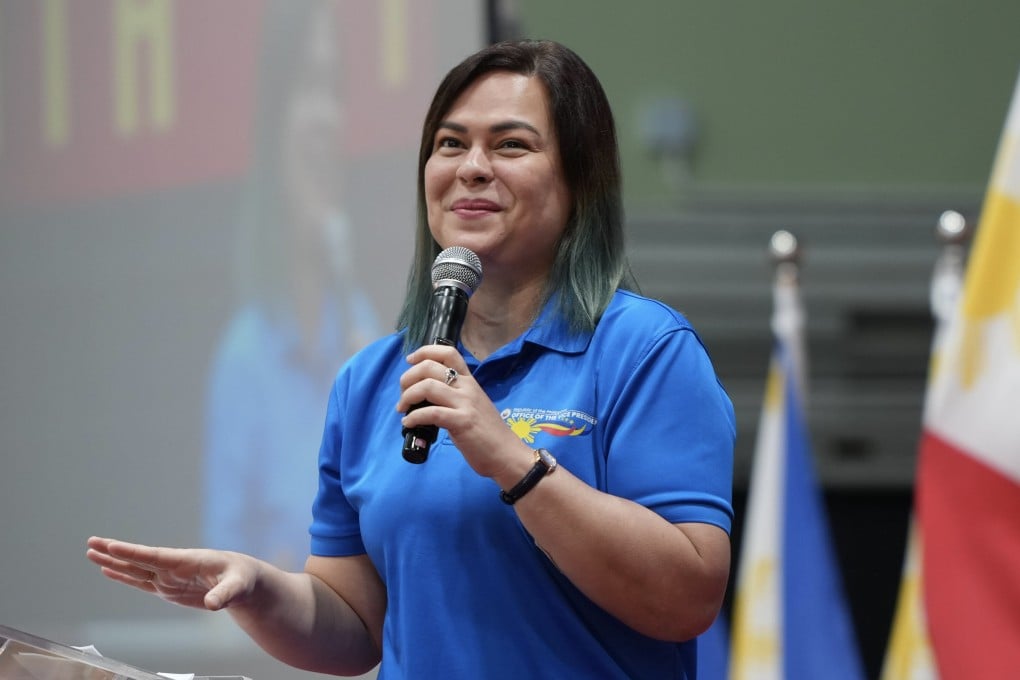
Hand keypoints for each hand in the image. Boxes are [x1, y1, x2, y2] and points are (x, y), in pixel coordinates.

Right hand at [86, 536, 258, 610]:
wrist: (243, 581)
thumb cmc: (241, 579)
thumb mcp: (237, 587)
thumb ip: (224, 595)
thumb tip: (213, 605)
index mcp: (187, 560)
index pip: (154, 556)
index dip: (132, 552)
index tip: (111, 546)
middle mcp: (173, 566)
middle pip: (139, 559)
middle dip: (115, 552)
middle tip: (91, 542)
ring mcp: (168, 577)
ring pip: (135, 569)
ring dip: (113, 562)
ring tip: (90, 553)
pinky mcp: (168, 588)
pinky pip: (141, 582)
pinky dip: (124, 576)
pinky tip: (107, 570)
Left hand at [396, 345, 530, 479]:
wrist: (507, 454)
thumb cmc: (489, 434)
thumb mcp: (473, 406)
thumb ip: (454, 398)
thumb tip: (427, 399)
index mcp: (470, 382)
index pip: (448, 353)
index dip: (424, 352)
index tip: (410, 360)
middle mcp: (467, 388)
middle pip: (430, 367)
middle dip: (408, 377)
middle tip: (403, 393)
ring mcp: (465, 404)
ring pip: (428, 386)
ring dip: (407, 396)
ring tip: (403, 409)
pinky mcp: (462, 422)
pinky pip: (431, 413)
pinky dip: (414, 417)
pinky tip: (409, 423)